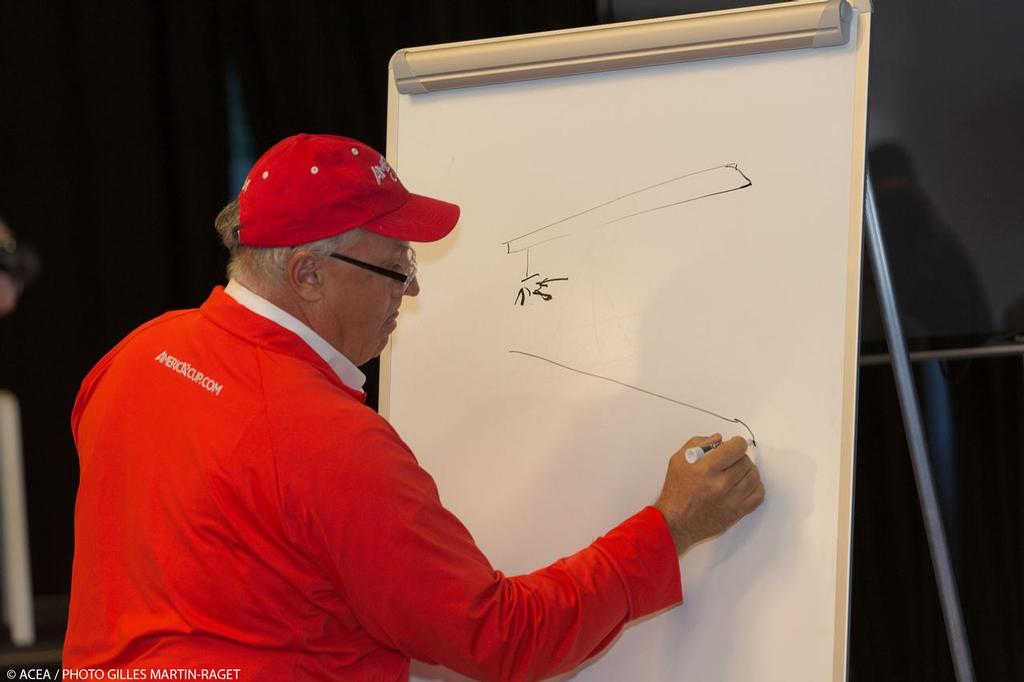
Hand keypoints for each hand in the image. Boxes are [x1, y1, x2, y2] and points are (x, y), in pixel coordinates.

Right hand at [654, 434, 763, 552]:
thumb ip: (698, 444)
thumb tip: (718, 439)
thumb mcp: (678, 461)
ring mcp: (731, 500)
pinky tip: (745, 485)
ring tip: (739, 471)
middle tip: (732, 459)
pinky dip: (755, 487)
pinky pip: (758, 496)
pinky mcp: (737, 512)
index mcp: (706, 469)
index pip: (736, 448)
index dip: (737, 443)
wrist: (676, 522)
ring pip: (754, 477)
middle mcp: (721, 484)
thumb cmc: (676, 492)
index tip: (735, 444)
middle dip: (740, 457)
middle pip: (746, 462)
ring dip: (749, 470)